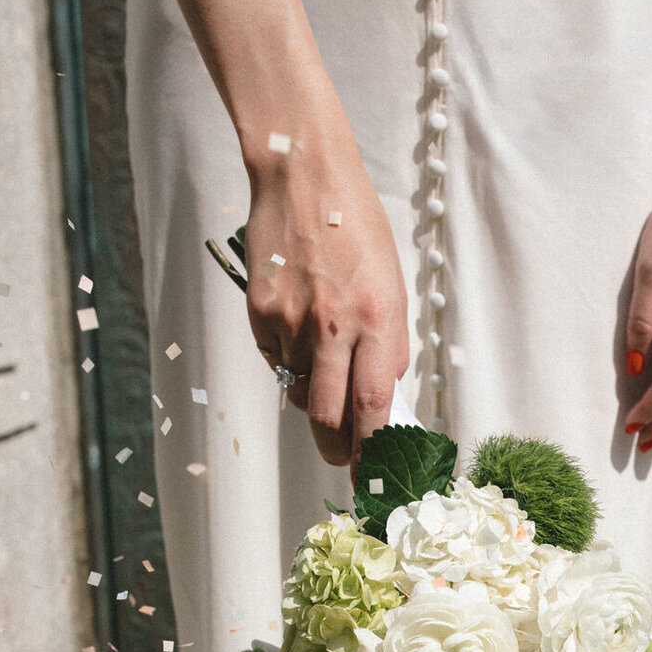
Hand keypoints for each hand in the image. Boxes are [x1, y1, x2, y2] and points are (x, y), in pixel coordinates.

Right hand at [244, 136, 408, 474]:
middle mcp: (332, 327)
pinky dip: (288, 362)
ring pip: (298, 394)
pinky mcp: (260, 314)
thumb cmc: (355, 229)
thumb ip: (389, 344)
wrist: (302, 177)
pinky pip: (276, 362)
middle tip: (342, 457)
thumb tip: (382, 397)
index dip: (372, 450)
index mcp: (375, 321)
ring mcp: (291, 323)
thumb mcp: (392, 286)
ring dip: (312, 399)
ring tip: (323, 363)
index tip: (373, 474)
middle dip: (336, 449)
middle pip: (327, 418)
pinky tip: (297, 327)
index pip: (374, 408)